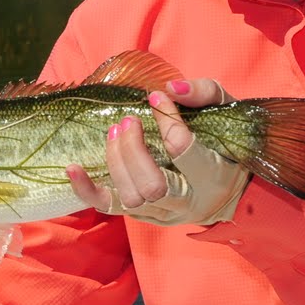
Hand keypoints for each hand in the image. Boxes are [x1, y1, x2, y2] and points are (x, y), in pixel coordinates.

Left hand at [68, 77, 248, 226]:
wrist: (231, 192)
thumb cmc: (229, 145)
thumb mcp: (228, 112)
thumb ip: (205, 94)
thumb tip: (170, 88)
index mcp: (214, 176)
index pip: (182, 151)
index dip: (165, 120)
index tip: (155, 98)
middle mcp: (189, 202)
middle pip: (151, 185)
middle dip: (132, 150)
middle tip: (129, 121)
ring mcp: (164, 214)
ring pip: (130, 198)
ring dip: (115, 162)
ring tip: (114, 132)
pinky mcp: (143, 216)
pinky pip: (110, 207)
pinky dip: (88, 190)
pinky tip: (73, 169)